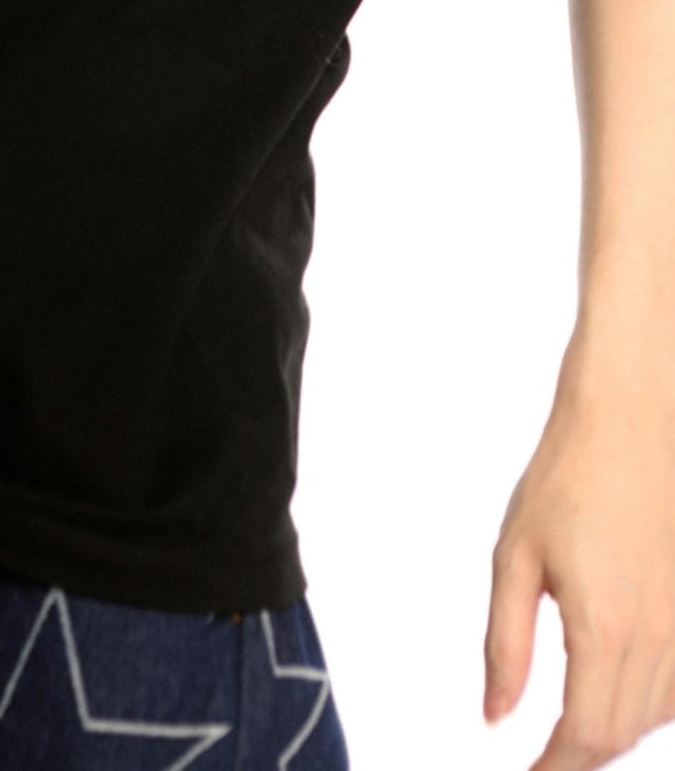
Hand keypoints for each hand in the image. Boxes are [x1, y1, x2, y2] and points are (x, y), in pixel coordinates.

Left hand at [485, 353, 674, 767]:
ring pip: (658, 715)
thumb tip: (496, 716)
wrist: (631, 418)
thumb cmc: (567, 475)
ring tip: (573, 728)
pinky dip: (651, 703)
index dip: (556, 770)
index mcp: (604, 627)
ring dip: (616, 730)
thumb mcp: (515, 557)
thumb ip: (505, 644)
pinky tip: (619, 686)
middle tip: (543, 759)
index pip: (586, 737)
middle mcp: (658, 635)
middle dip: (582, 755)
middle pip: (623, 734)